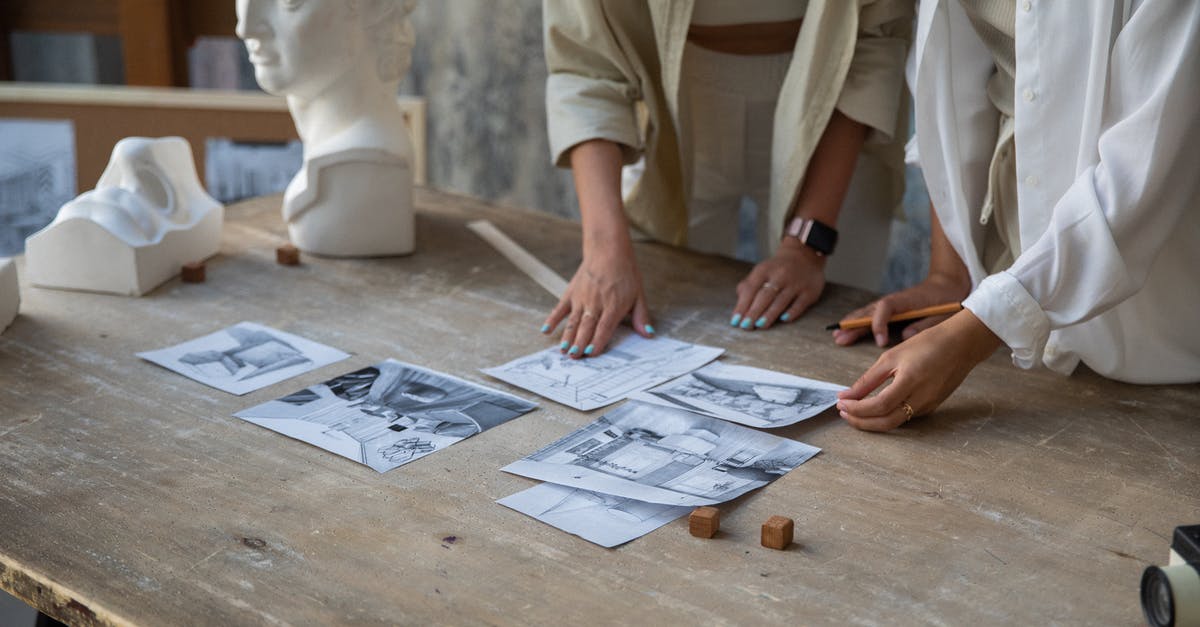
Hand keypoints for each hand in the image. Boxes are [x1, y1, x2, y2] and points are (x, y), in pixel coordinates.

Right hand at [541, 247, 652, 357]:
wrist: (608, 250)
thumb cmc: (625, 272)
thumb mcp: (639, 294)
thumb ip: (641, 316)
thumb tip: (648, 335)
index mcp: (613, 305)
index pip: (604, 328)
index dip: (597, 342)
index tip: (591, 354)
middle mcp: (595, 303)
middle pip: (586, 327)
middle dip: (580, 344)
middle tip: (574, 357)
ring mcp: (581, 298)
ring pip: (573, 321)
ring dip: (567, 337)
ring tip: (563, 351)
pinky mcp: (571, 293)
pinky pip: (560, 308)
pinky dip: (552, 319)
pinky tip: (546, 330)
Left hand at [731, 238, 825, 330]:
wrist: (804, 256)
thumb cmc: (776, 270)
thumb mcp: (760, 272)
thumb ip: (748, 287)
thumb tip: (739, 306)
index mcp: (764, 270)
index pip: (750, 289)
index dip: (742, 306)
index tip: (735, 321)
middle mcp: (780, 275)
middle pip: (764, 296)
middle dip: (754, 312)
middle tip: (745, 326)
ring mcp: (796, 283)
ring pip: (781, 301)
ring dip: (769, 314)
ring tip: (759, 325)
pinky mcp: (809, 291)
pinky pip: (799, 304)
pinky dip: (791, 312)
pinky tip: (783, 320)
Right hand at [832, 271, 969, 346]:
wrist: (949, 285)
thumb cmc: (947, 299)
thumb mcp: (942, 313)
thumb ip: (925, 324)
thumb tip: (906, 335)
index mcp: (906, 300)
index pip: (885, 309)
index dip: (879, 324)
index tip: (880, 341)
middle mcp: (894, 301)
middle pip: (869, 311)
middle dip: (854, 324)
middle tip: (840, 337)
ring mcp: (891, 304)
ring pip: (866, 313)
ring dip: (852, 323)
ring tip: (837, 335)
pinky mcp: (891, 309)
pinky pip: (871, 315)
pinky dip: (858, 321)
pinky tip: (848, 329)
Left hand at [836, 309, 1001, 430]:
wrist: (962, 344)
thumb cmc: (928, 344)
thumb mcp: (892, 356)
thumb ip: (869, 379)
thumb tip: (847, 395)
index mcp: (910, 381)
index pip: (879, 406)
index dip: (857, 409)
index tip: (841, 404)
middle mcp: (922, 398)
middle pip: (887, 422)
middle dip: (862, 422)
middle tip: (844, 414)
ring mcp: (929, 405)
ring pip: (896, 422)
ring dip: (872, 421)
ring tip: (855, 412)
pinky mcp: (932, 406)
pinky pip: (905, 417)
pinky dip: (887, 416)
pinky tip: (875, 408)